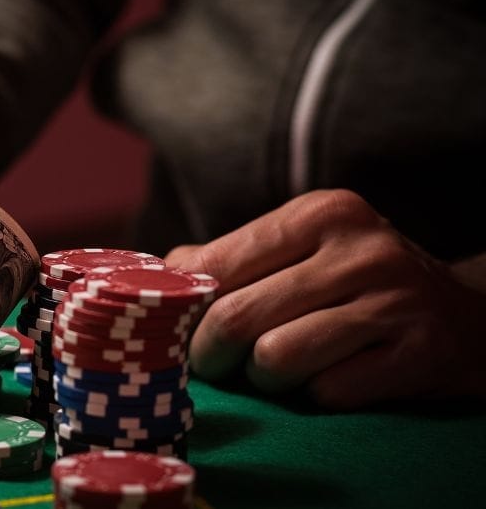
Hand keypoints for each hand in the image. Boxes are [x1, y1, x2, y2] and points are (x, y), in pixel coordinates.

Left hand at [165, 189, 485, 408]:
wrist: (468, 317)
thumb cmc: (357, 283)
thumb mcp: (300, 250)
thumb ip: (227, 257)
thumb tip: (155, 275)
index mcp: (320, 213)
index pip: (215, 266)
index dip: (184, 310)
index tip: (176, 331)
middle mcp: (361, 249)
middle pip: (236, 318)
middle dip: (211, 355)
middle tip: (214, 364)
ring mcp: (395, 301)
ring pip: (275, 358)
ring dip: (264, 378)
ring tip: (278, 368)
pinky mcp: (419, 353)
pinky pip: (327, 392)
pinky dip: (316, 395)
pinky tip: (333, 377)